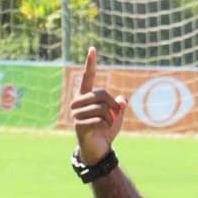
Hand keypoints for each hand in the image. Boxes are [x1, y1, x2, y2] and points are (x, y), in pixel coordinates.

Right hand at [70, 47, 127, 163]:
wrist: (98, 148)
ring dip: (111, 118)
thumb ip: (119, 104)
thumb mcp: (116, 115)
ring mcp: (76, 113)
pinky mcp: (79, 125)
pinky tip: (102, 130)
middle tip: (114, 116)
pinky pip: (101, 120)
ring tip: (106, 125)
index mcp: (86, 96)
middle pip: (102, 94)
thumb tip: (121, 101)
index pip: (88, 77)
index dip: (91, 63)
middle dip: (113, 106)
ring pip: (103, 108)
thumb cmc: (106, 129)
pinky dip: (107, 125)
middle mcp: (78, 102)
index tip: (92, 49)